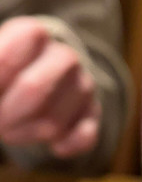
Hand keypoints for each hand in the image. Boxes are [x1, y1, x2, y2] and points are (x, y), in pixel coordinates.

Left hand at [0, 17, 100, 157]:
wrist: (48, 71)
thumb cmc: (9, 68)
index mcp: (32, 35)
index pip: (5, 57)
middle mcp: (64, 57)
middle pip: (32, 89)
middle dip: (5, 114)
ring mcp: (83, 86)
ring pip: (52, 123)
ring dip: (25, 135)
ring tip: (12, 130)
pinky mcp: (93, 112)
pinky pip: (84, 136)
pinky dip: (66, 145)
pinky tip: (54, 146)